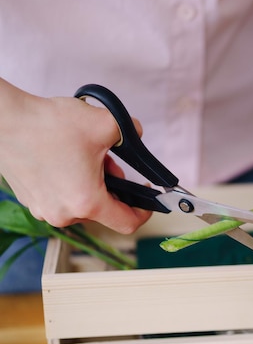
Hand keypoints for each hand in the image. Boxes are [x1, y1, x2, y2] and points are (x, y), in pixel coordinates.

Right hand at [0, 79, 150, 232]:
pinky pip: (62, 198)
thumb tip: (137, 134)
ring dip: (93, 184)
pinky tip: (68, 158)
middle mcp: (64, 214)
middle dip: (115, 187)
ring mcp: (44, 210)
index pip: (127, 223)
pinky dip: (72, 183)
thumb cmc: (49, 125)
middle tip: (111, 161)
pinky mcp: (31, 200)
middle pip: (105, 210)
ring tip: (87, 156)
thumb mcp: (106, 124)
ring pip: (83, 203)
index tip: (147, 199)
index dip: (144, 211)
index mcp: (87, 202)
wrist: (4, 120)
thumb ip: (131, 133)